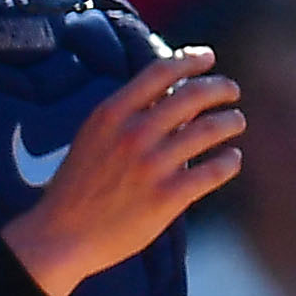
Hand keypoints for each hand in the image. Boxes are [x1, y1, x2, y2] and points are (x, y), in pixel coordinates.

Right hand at [8, 47, 245, 295]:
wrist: (59, 237)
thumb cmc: (78, 187)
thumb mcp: (93, 139)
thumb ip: (130, 116)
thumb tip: (177, 96)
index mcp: (111, 114)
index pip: (161, 71)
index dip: (190, 60)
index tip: (207, 58)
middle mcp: (133, 134)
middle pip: (194, 94)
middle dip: (221, 87)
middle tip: (231, 91)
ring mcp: (151, 166)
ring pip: (211, 129)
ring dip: (231, 121)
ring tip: (236, 122)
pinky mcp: (167, 198)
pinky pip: (214, 170)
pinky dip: (230, 161)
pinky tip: (231, 160)